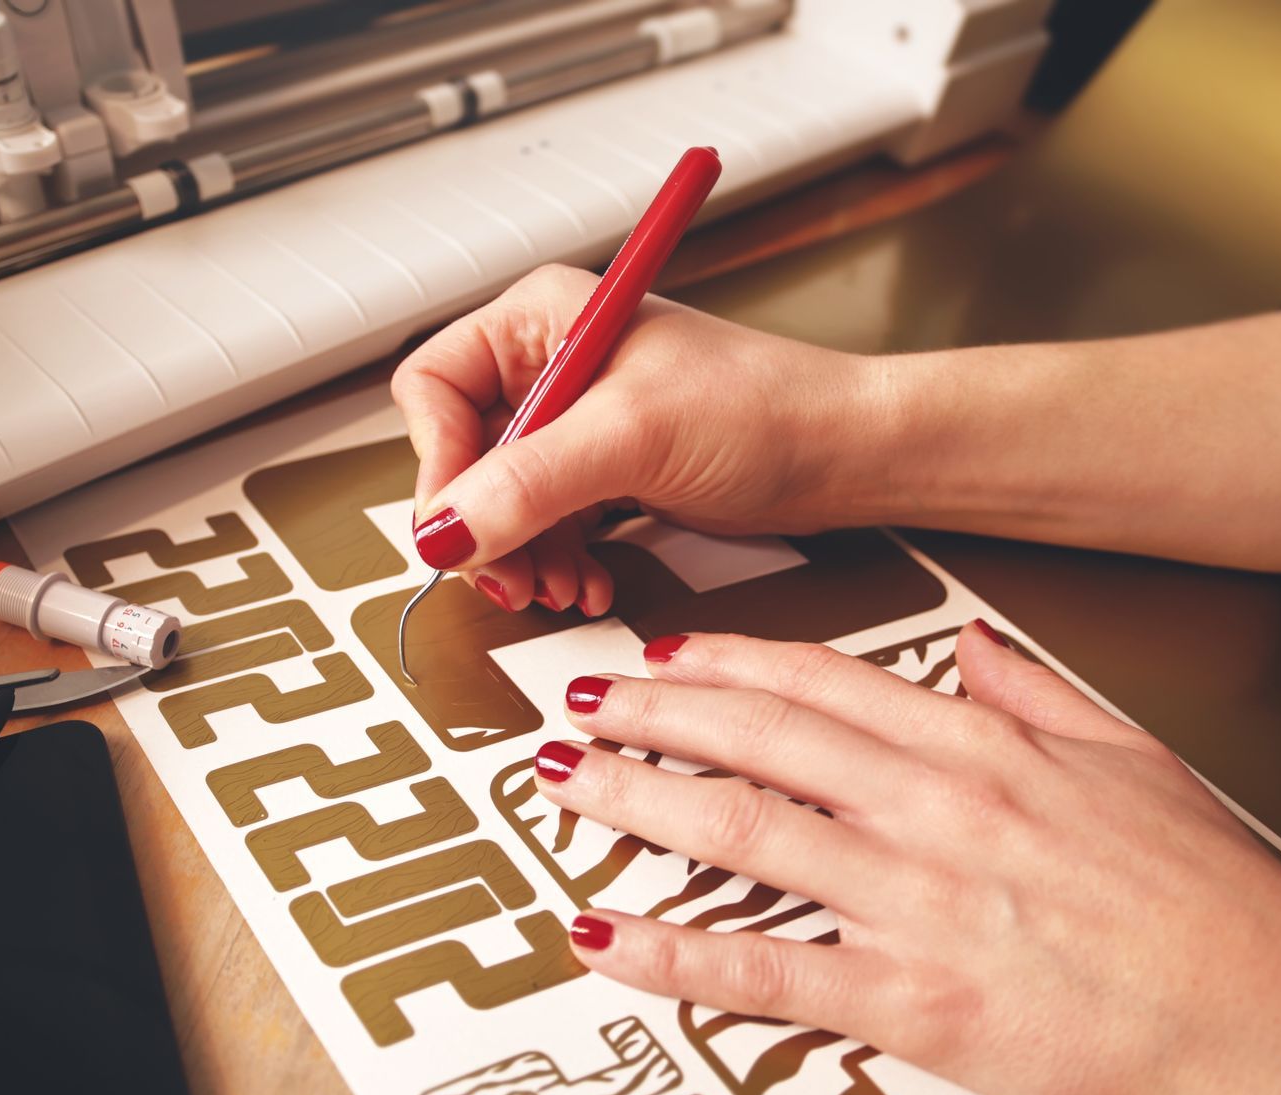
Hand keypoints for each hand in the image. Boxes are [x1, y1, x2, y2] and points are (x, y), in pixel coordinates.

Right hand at [391, 264, 879, 613]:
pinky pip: (545, 525)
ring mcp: (577, 423)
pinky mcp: (605, 472)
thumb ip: (528, 483)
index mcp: (540, 319)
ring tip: (558, 589)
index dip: (439, 462)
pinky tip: (587, 583)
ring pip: (500, 501)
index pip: (435, 389)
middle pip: (461, 455)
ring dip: (520, 556)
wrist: (846, 454)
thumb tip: (443, 529)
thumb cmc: (765, 406)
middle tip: (507, 578)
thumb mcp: (632, 437)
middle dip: (483, 525)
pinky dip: (555, 562)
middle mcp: (549, 365)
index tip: (462, 526)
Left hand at [534, 622, 1280, 1094]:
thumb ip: (1039, 697)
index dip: (728, 662)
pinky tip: (610, 934)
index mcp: (987, 748)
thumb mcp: (1135, 763)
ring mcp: (919, 903)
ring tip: (568, 782)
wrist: (1280, 1023)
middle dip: (653, 711)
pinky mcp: (917, 1004)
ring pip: (744, 830)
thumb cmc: (1222, 907)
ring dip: (639, 800)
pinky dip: (675, 950)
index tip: (667, 652)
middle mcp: (938, 810)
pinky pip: (766, 971)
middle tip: (582, 698)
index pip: (825, 682)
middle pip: (761, 738)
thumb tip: (975, 649)